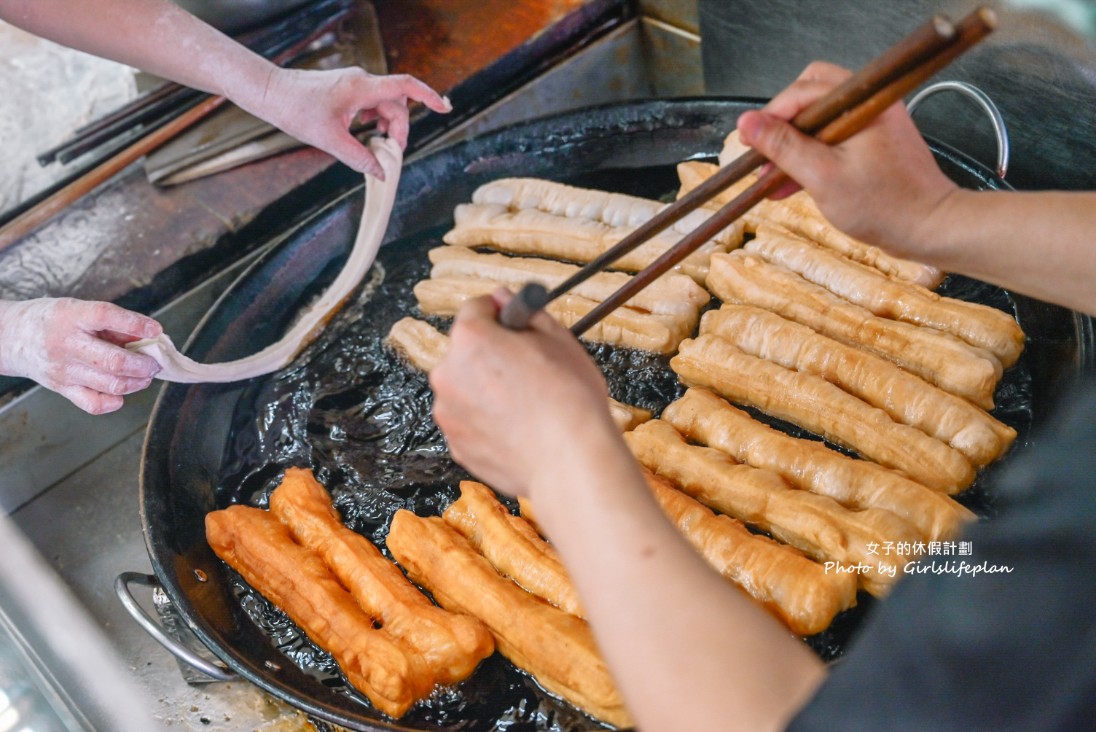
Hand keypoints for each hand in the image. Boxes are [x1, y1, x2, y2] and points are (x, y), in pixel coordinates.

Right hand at [0, 298, 162, 413]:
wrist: (12, 337)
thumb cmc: (53, 321)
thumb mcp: (78, 309)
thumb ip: (112, 323)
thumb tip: (149, 337)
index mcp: (71, 317)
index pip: (106, 316)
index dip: (136, 324)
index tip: (156, 330)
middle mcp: (66, 345)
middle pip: (115, 362)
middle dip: (145, 364)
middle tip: (155, 362)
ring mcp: (64, 371)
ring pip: (112, 385)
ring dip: (138, 382)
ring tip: (144, 374)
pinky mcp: (63, 389)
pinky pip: (95, 404)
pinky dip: (116, 401)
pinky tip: (122, 391)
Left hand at [246, 66, 450, 178]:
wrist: (268, 92)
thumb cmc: (295, 109)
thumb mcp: (330, 140)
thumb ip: (359, 158)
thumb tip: (382, 174)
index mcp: (361, 87)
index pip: (406, 86)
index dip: (429, 96)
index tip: (444, 108)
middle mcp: (360, 81)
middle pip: (396, 102)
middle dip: (399, 128)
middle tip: (392, 154)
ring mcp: (352, 84)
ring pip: (383, 104)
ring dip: (386, 125)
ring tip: (378, 146)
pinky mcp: (344, 89)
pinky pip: (370, 103)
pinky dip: (374, 119)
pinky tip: (365, 134)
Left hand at [429, 289, 616, 498]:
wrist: (570, 461)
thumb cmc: (569, 400)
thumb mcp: (558, 339)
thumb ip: (526, 313)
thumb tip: (505, 298)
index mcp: (471, 339)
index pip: (475, 308)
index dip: (499, 312)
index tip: (514, 322)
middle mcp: (448, 374)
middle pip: (466, 352)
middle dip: (491, 355)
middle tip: (528, 369)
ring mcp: (449, 414)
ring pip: (466, 390)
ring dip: (487, 391)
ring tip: (526, 406)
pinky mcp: (457, 446)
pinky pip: (470, 423)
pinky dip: (487, 423)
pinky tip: (518, 429)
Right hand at [735, 61, 957, 254]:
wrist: (930, 228)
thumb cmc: (884, 205)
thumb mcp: (822, 176)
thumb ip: (783, 146)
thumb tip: (748, 123)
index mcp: (862, 101)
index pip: (803, 90)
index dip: (770, 115)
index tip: (749, 140)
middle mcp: (868, 103)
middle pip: (809, 97)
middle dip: (781, 126)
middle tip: (762, 153)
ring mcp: (870, 123)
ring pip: (816, 121)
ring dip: (791, 146)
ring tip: (770, 176)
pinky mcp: (871, 144)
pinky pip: (830, 139)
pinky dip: (809, 157)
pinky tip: (788, 183)